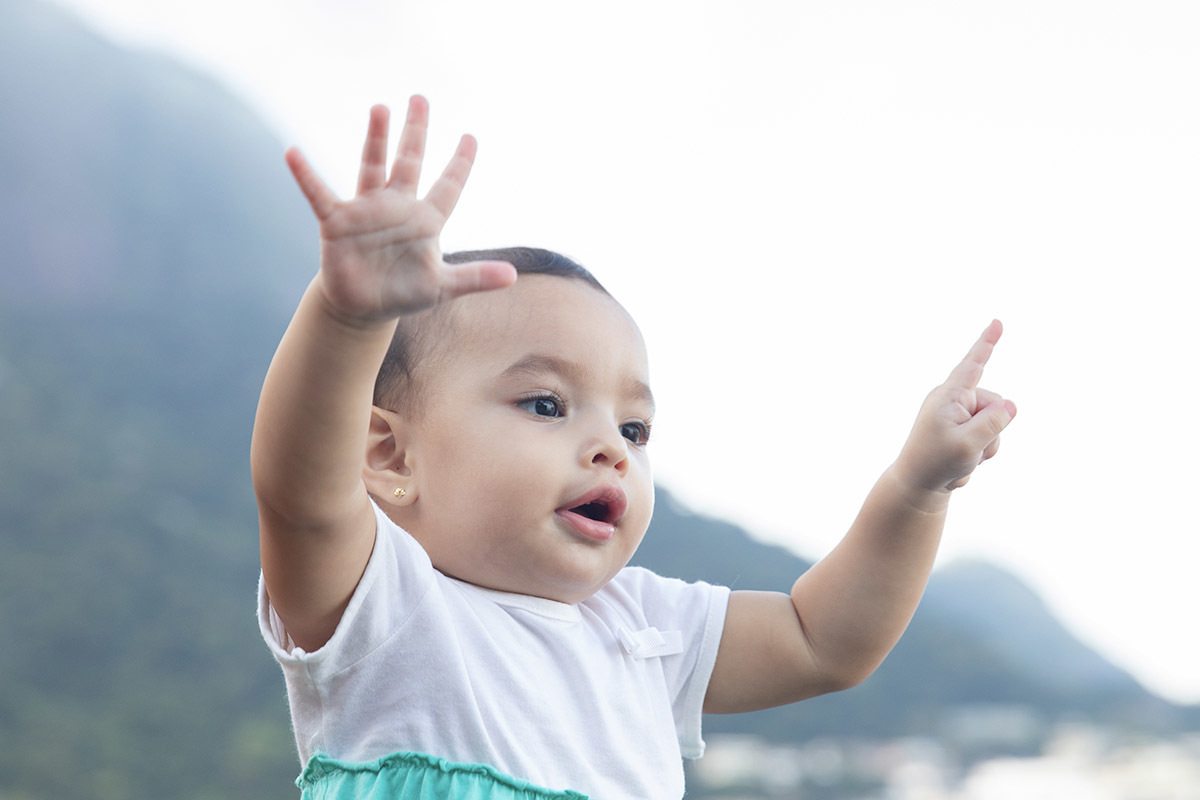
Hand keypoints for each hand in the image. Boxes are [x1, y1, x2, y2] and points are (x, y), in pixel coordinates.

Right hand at [285, 96, 515, 323]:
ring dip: (376, 139)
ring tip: (380, 109)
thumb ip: (476, 277)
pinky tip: (293, 153)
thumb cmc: (404, 293)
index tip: (471, 137)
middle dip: (415, 132)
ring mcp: (366, 211)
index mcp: (425, 220)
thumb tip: (513, 276)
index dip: (460, 164)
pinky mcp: (337, 222)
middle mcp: (397, 206)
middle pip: (409, 162)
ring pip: (373, 167)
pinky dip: (306, 175)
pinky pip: (319, 193)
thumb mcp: (443, 287)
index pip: (448, 186)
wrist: (363, 309)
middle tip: (420, 98)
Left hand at [894, 320, 1016, 493]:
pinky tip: (963, 459)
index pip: (972, 365)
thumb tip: (1011, 405)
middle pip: (996, 404)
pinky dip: (983, 449)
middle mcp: (953, 399)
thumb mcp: (968, 444)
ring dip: (988, 444)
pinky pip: (990, 433)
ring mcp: (959, 412)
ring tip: (962, 456)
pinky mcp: (963, 425)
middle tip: (967, 450)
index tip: (997, 322)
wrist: (919, 483)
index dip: (986, 343)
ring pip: (996, 422)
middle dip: (992, 431)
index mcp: (948, 396)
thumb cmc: (936, 462)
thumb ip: (993, 423)